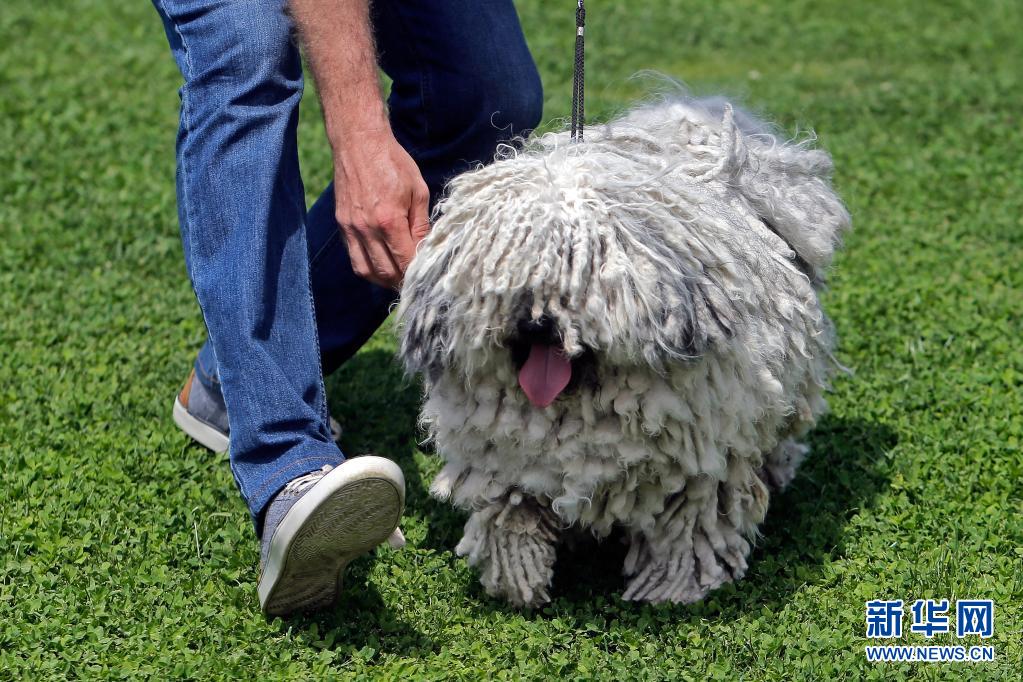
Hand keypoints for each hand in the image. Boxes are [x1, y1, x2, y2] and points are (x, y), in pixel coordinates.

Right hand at [333, 128, 430, 288]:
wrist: (359, 142)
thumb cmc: (392, 162)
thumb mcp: (417, 190)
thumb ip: (420, 224)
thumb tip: (425, 249)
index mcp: (389, 220)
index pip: (405, 261)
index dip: (417, 274)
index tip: (428, 277)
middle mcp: (367, 229)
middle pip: (386, 272)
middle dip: (402, 282)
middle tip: (416, 283)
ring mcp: (351, 228)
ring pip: (366, 271)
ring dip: (383, 281)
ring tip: (398, 279)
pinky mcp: (342, 225)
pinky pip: (354, 257)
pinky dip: (368, 267)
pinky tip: (381, 265)